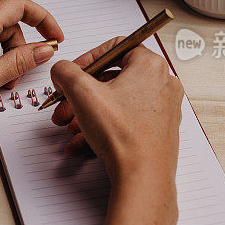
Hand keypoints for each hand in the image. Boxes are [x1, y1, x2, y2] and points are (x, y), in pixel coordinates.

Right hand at [50, 39, 183, 184]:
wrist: (142, 177)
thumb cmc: (124, 135)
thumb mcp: (82, 92)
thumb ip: (65, 72)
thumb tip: (62, 70)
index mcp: (150, 65)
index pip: (114, 47)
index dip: (87, 59)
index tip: (72, 73)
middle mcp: (162, 84)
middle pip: (112, 80)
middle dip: (81, 95)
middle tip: (65, 105)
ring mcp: (162, 109)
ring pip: (115, 104)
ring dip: (87, 114)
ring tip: (70, 129)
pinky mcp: (158, 130)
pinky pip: (124, 122)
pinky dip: (102, 129)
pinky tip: (82, 143)